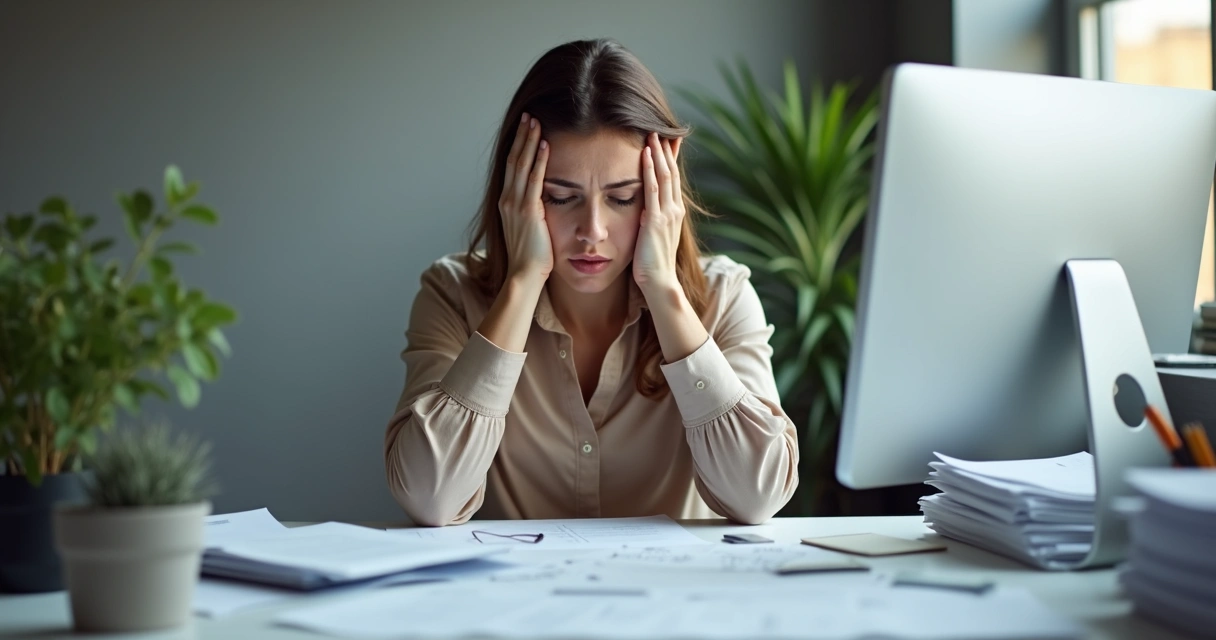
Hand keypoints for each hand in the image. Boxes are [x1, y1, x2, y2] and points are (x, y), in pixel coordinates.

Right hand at [498, 113, 552, 282]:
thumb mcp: (528, 228)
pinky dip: (539, 160)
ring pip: (521, 165)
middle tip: (529, 116)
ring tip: (536, 122)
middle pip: (513, 160)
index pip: (512, 167)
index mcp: (506, 202)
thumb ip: (532, 210)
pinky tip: (545, 145)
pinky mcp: (528, 211)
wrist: (525, 274)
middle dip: (521, 136)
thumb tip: (541, 199)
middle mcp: (507, 199)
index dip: (518, 146)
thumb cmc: (531, 256)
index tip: (525, 128)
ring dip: (529, 141)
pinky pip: (534, 180)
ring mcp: (515, 204)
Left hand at [633, 132, 684, 293]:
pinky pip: (652, 188)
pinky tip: (646, 154)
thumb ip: (651, 220)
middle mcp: (675, 210)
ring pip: (665, 176)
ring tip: (652, 135)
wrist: (660, 282)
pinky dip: (650, 169)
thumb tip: (644, 209)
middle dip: (667, 151)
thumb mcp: (653, 236)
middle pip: (672, 173)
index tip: (668, 142)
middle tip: (661, 130)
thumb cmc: (653, 264)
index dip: (671, 160)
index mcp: (675, 213)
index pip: (673, 180)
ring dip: (658, 154)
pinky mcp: (656, 220)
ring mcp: (667, 214)